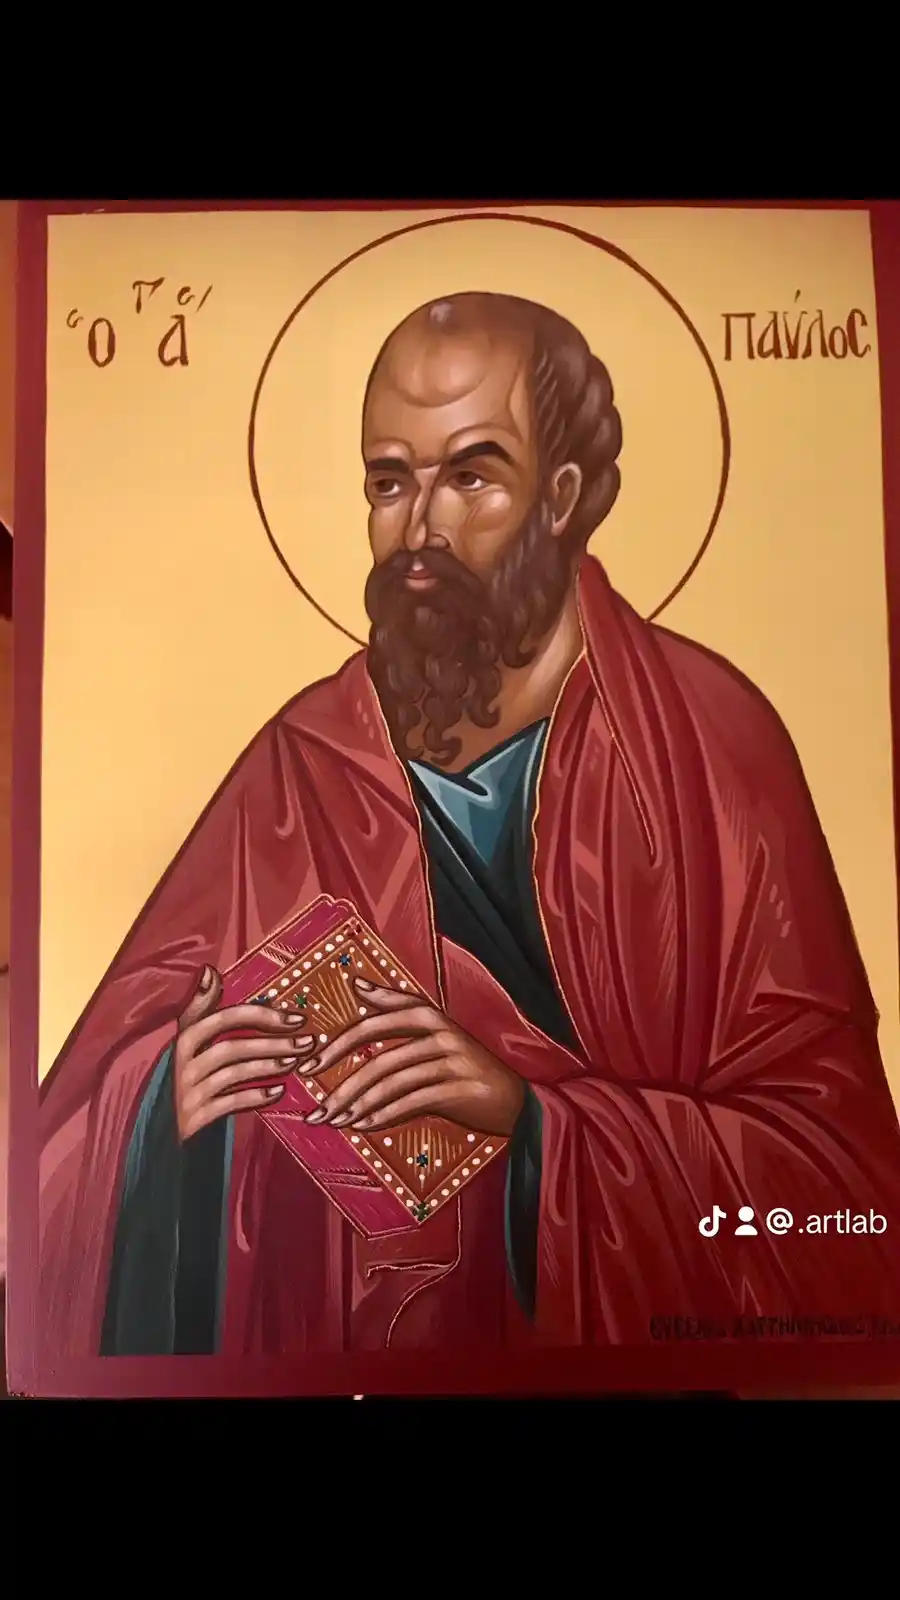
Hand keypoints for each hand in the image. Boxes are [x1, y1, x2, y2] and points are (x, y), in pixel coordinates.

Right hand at [173, 966, 314, 1142]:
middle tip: (307, 1042)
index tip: (295, 1017)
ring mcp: (186, 1091)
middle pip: (231, 1047)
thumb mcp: (191, 1042)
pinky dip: (255, 1096)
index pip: (222, 1019)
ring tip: (294, 1063)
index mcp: (184, 1038)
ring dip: (268, 1066)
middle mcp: (181, 1063)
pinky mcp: (193, 1117)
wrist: (163, 1127)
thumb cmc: (186, 1074)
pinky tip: (278, 1092)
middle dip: (272, 1043)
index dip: (260, 1016)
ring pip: (232, 1074)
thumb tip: (208, 971)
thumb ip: (201, 1009)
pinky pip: (229, 1104)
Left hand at [303, 977, 525, 1136]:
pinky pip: (412, 1102)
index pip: (376, 1023)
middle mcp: (441, 1034)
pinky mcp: (459, 1089)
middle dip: (342, 1083)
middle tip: (315, 1105)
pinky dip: (384, 1116)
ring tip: (335, 1122)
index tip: (308, 1064)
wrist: (517, 1100)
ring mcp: (451, 1062)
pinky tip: (364, 1127)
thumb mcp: (436, 1031)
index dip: (339, 1044)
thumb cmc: (467, 1065)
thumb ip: (398, 1010)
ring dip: (358, 1106)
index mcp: (430, 1015)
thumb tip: (358, 985)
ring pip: (392, 1084)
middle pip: (379, 1057)